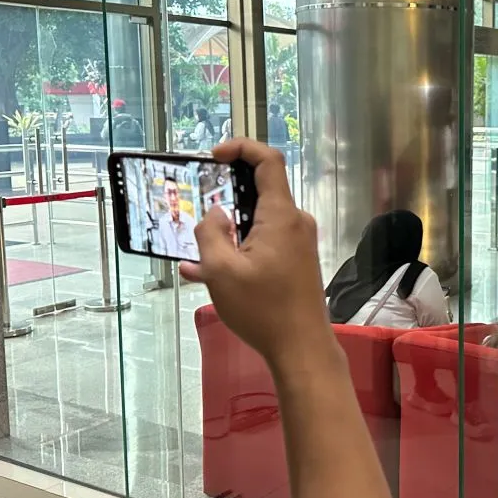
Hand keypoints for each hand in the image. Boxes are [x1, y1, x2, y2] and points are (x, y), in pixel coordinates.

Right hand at [180, 140, 329, 367]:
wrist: (301, 348)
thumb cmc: (262, 309)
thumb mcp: (221, 271)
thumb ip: (210, 233)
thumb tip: (215, 214)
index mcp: (281, 216)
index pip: (268, 160)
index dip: (241, 148)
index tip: (214, 157)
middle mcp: (294, 223)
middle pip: (260, 192)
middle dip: (225, 197)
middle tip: (197, 212)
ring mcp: (298, 243)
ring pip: (257, 222)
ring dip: (227, 232)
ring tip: (195, 253)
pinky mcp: (296, 262)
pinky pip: (263, 244)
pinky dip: (237, 251)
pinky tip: (204, 272)